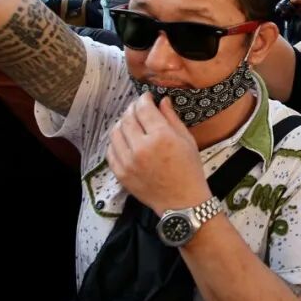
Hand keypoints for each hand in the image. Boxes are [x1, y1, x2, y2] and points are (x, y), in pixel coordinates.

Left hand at [106, 93, 211, 215]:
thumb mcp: (187, 140)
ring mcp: (128, 162)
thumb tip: (162, 101)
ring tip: (131, 123)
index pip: (143, 108)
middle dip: (132, 109)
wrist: (182, 202)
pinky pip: (111, 151)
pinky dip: (116, 142)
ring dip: (122, 124)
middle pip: (127, 118)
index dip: (143, 99)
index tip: (146, 97)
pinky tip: (125, 140)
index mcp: (161, 137)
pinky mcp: (121, 174)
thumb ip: (172, 118)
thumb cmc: (189, 170)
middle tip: (138, 108)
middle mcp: (141, 148)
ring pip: (115, 132)